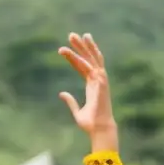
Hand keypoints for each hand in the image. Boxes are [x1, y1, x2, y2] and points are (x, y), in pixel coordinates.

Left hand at [58, 33, 116, 150]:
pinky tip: (73, 53)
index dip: (74, 58)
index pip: (82, 68)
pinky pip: (91, 69)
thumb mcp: (77, 112)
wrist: (99, 130)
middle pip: (90, 60)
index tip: (63, 49)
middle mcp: (97, 82)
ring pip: (93, 60)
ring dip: (85, 48)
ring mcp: (101, 82)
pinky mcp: (102, 85)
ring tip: (75, 36)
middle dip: (81, 47)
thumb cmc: (90, 124)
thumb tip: (61, 93)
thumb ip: (70, 102)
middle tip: (72, 35)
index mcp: (92, 87)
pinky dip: (82, 61)